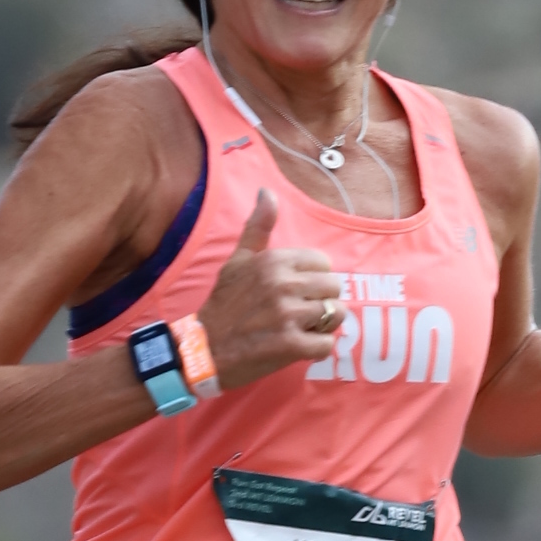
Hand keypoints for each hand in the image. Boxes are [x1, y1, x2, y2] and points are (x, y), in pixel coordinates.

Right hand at [200, 188, 343, 390]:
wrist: (204, 349)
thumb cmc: (224, 304)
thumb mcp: (237, 260)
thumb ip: (258, 227)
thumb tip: (267, 192)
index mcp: (274, 261)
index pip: (323, 263)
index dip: (314, 279)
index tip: (296, 290)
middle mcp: (283, 284)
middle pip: (335, 288)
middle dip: (322, 302)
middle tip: (301, 312)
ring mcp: (288, 315)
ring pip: (337, 315)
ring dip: (324, 325)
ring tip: (302, 328)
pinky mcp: (291, 346)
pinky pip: (327, 344)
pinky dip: (317, 348)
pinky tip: (298, 346)